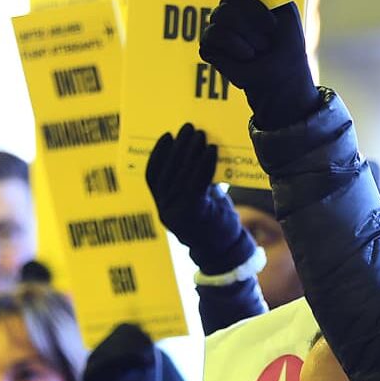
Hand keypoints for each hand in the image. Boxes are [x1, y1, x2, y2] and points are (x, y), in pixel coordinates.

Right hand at [146, 123, 257, 273]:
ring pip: (181, 176)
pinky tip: (212, 151)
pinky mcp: (194, 214)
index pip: (152, 177)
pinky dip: (204, 164)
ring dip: (191, 152)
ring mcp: (177, 214)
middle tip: (188, 128)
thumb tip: (199, 150)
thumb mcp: (201, 200)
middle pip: (167, 173)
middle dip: (178, 147)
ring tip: (200, 135)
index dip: (158, 154)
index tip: (166, 135)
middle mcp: (165, 211)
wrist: (227, 252)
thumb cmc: (215, 223)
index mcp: (163, 207)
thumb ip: (194, 181)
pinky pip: (196, 183)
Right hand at [198, 0, 318, 129]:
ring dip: (250, 34)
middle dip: (254, 12)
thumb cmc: (286, 44)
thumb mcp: (287, 14)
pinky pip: (214, 35)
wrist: (282, 77)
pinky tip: (247, 56)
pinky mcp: (209, 47)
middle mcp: (230, 9)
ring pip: (223, 15)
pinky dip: (236, 46)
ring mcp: (217, 27)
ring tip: (261, 48)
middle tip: (270, 29)